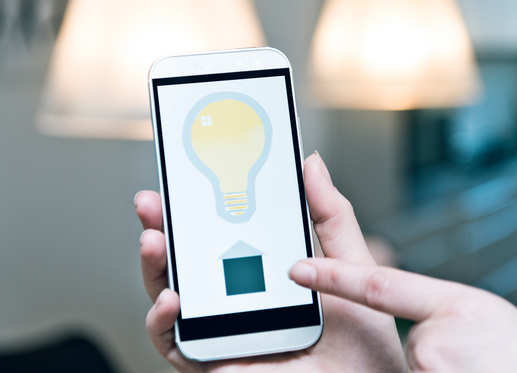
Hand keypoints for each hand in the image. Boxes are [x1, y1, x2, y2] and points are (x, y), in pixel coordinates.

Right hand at [135, 152, 406, 371]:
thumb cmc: (364, 344)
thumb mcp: (352, 268)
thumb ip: (331, 217)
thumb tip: (311, 163)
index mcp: (264, 272)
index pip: (219, 234)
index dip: (195, 208)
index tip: (182, 180)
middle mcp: (236, 299)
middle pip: (186, 260)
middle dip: (160, 228)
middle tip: (151, 202)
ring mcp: (223, 330)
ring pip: (170, 294)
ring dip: (154, 267)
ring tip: (155, 241)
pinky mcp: (214, 362)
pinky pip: (175, 344)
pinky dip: (160, 322)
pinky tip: (172, 299)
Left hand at [290, 259, 516, 371]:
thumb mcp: (485, 318)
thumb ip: (436, 307)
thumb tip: (400, 314)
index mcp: (457, 307)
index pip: (380, 286)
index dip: (333, 276)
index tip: (296, 269)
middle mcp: (437, 341)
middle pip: (407, 344)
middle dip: (430, 357)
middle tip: (474, 365)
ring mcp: (430, 367)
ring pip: (414, 369)